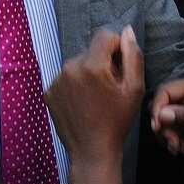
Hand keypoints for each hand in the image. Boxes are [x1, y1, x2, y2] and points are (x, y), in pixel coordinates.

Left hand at [46, 26, 143, 167]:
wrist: (92, 151)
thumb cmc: (117, 121)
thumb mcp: (134, 89)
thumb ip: (133, 56)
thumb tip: (127, 32)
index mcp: (92, 65)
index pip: (105, 35)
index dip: (117, 47)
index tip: (120, 68)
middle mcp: (70, 67)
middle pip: (91, 52)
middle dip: (102, 63)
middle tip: (109, 88)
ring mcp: (56, 80)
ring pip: (78, 65)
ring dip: (87, 74)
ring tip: (95, 98)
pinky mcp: (49, 92)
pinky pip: (65, 79)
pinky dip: (74, 86)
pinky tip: (82, 104)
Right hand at [149, 77, 183, 154]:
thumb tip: (159, 115)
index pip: (164, 92)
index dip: (157, 109)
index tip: (158, 129)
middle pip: (163, 105)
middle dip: (164, 126)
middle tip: (172, 144)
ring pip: (168, 117)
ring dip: (169, 134)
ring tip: (179, 149)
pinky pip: (176, 124)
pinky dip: (176, 137)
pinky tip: (183, 149)